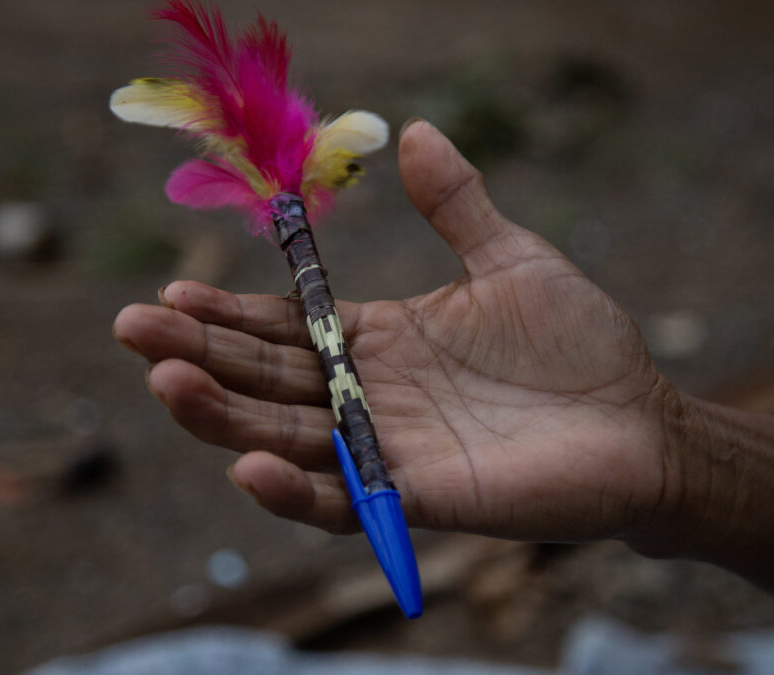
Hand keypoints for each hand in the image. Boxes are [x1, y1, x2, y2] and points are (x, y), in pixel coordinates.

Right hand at [113, 121, 676, 541]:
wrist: (640, 421)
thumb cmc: (578, 345)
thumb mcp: (512, 258)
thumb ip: (458, 205)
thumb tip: (417, 130)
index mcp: (381, 340)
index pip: (285, 327)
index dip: (227, 312)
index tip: (170, 291)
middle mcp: (370, 397)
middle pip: (267, 380)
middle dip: (199, 355)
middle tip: (133, 330)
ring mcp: (390, 451)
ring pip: (288, 438)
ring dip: (223, 416)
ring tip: (168, 383)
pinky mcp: (421, 499)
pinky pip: (345, 502)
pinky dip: (295, 492)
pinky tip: (247, 467)